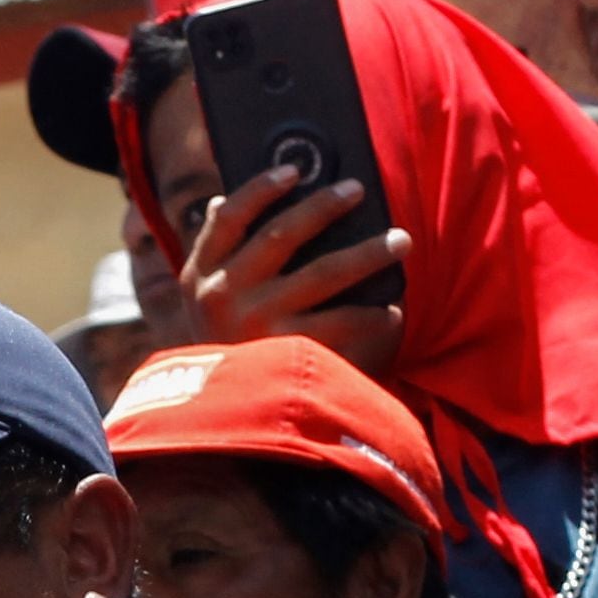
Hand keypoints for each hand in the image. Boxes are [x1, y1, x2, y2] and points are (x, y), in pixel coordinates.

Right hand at [173, 158, 405, 371]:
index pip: (227, 218)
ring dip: (368, 252)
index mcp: (197, 279)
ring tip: (399, 241)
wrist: (222, 426)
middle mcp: (222, 298)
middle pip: (281, 235)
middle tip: (357, 189)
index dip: (260, 188)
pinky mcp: (286, 354)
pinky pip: (342, 323)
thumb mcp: (203, 305)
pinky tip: (392, 310)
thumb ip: (216, 255)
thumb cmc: (225, 350)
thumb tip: (226, 196)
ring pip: (323, 272)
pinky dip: (372, 315)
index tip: (294, 170)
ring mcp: (255, 325)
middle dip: (324, 206)